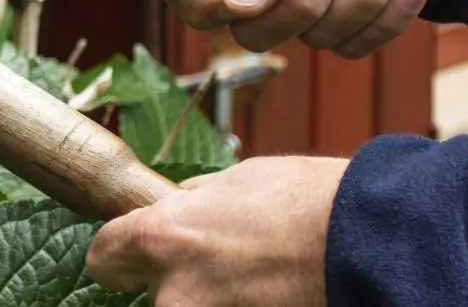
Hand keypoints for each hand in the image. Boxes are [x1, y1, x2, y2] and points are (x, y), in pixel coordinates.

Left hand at [86, 156, 347, 305]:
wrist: (372, 243)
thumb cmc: (308, 202)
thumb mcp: (235, 183)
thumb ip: (193, 203)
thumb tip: (178, 206)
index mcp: (161, 237)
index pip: (105, 255)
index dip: (119, 255)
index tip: (129, 260)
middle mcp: (173, 291)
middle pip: (152, 294)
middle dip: (176, 282)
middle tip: (220, 268)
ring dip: (213, 299)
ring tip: (259, 280)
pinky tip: (273, 293)